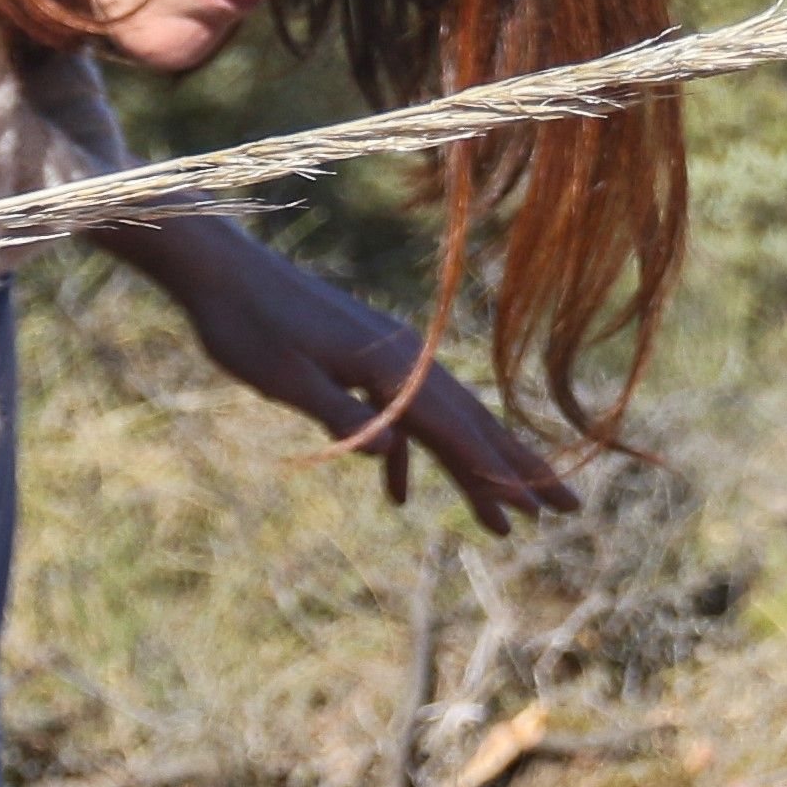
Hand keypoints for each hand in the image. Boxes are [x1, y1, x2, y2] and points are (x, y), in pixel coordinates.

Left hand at [101, 217, 576, 535]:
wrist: (220, 268)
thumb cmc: (245, 323)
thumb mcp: (286, 378)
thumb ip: (340, 414)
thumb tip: (389, 457)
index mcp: (390, 365)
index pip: (457, 430)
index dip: (497, 474)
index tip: (537, 510)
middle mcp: (403, 356)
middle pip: (473, 423)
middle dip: (519, 471)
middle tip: (567, 512)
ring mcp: (387, 355)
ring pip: (445, 418)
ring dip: (477, 467)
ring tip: (507, 518)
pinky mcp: (364, 356)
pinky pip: (403, 411)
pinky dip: (413, 451)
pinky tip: (401, 493)